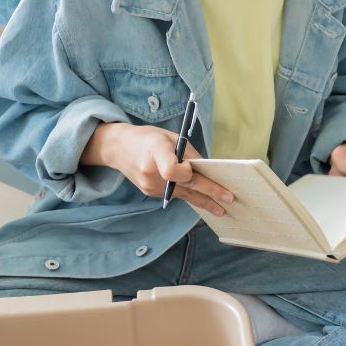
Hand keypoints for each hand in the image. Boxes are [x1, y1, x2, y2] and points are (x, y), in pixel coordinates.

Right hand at [83, 122, 234, 214]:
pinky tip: (204, 201)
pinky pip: (175, 194)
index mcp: (155, 151)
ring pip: (183, 194)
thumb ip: (188, 153)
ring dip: (203, 200)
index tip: (193, 172)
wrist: (118, 148)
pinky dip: (189, 195)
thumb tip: (209, 169)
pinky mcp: (150, 193)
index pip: (171, 169)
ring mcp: (149, 186)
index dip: (184, 172)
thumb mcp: (169, 137)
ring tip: (221, 208)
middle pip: (185, 184)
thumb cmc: (147, 138)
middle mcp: (151, 172)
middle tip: (228, 199)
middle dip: (208, 192)